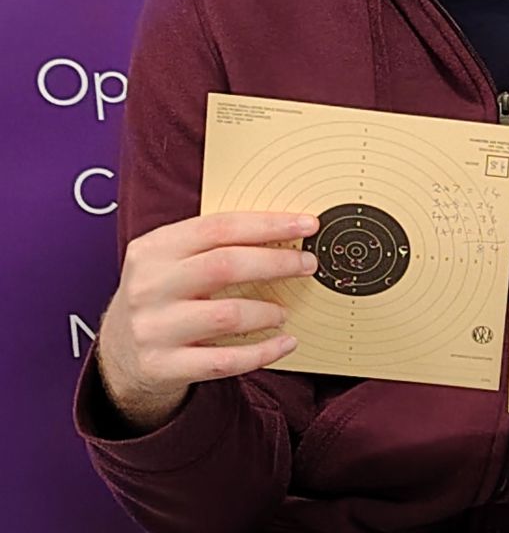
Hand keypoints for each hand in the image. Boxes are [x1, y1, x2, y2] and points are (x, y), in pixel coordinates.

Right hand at [97, 211, 319, 428]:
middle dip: (276, 263)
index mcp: (154, 248)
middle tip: (307, 264)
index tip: (307, 224)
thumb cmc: (163, 294)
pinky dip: (262, 352)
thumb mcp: (172, 259)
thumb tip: (285, 231)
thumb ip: (216, 244)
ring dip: (267, 311)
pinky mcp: (161, 367)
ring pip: (227, 315)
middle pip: (225, 266)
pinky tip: (285, 343)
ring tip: (285, 311)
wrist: (118, 352)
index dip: (268, 224)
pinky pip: (224, 361)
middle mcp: (149, 285)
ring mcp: (153, 328)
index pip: (219, 227)